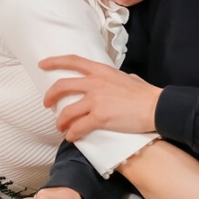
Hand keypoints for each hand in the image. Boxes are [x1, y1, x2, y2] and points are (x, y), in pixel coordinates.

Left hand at [40, 54, 161, 141]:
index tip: (42, 64)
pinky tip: (71, 137)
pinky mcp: (100, 117)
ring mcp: (96, 100)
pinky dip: (72, 134)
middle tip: (47, 104)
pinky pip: (78, 127)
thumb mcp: (128, 77)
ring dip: (60, 121)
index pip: (73, 61)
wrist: (156, 107)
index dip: (54, 61)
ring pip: (67, 111)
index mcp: (101, 71)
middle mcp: (95, 83)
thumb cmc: (146, 94)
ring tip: (60, 127)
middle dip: (50, 96)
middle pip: (62, 86)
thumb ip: (116, 78)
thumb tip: (115, 81)